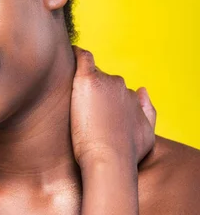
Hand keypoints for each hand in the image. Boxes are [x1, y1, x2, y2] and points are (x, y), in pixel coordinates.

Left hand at [70, 46, 156, 170]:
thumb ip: (148, 112)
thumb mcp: (147, 136)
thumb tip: (142, 89)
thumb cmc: (126, 155)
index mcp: (133, 97)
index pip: (115, 91)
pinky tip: (68, 55)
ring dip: (82, 82)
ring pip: (89, 74)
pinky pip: (82, 58)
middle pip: (102, 81)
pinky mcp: (89, 80)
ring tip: (66, 92)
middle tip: (77, 107)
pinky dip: (76, 54)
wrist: (111, 159)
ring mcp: (105, 82)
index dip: (103, 100)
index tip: (92, 109)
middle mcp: (121, 86)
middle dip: (92, 91)